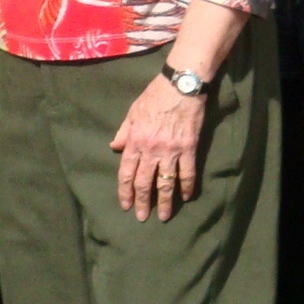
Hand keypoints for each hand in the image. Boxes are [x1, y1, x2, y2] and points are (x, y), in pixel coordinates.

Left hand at [112, 75, 205, 221]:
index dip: (125, 190)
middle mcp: (151, 149)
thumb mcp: (132, 112)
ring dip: (165, 201)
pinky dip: (186, 187)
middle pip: (145, 181)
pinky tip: (185, 198)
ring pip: (166, 182)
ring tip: (164, 216)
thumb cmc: (154, 97)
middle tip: (142, 217)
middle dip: (142, 201)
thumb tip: (114, 147)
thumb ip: (124, 132)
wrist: (180, 87)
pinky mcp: (189, 148)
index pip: (127, 172)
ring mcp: (171, 150)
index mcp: (135, 141)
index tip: (125, 204)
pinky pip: (187, 173)